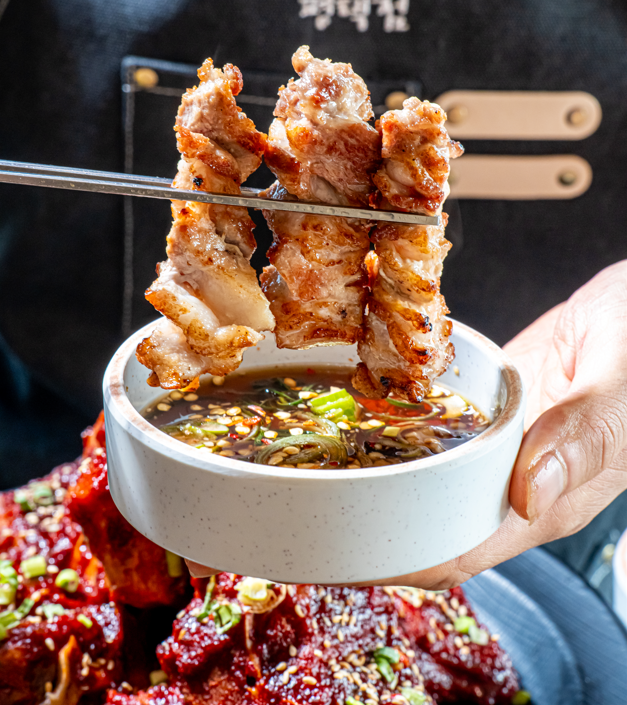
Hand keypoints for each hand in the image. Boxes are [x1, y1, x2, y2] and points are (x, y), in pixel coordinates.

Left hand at [187, 261, 626, 585]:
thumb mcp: (621, 383)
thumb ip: (582, 433)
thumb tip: (527, 495)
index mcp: (549, 496)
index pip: (457, 550)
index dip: (392, 562)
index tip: (327, 558)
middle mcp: (514, 482)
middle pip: (426, 526)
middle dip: (360, 531)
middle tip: (287, 514)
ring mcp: (497, 447)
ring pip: (423, 484)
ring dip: (367, 487)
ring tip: (296, 476)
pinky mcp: (485, 413)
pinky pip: (431, 435)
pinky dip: (390, 439)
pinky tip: (346, 425)